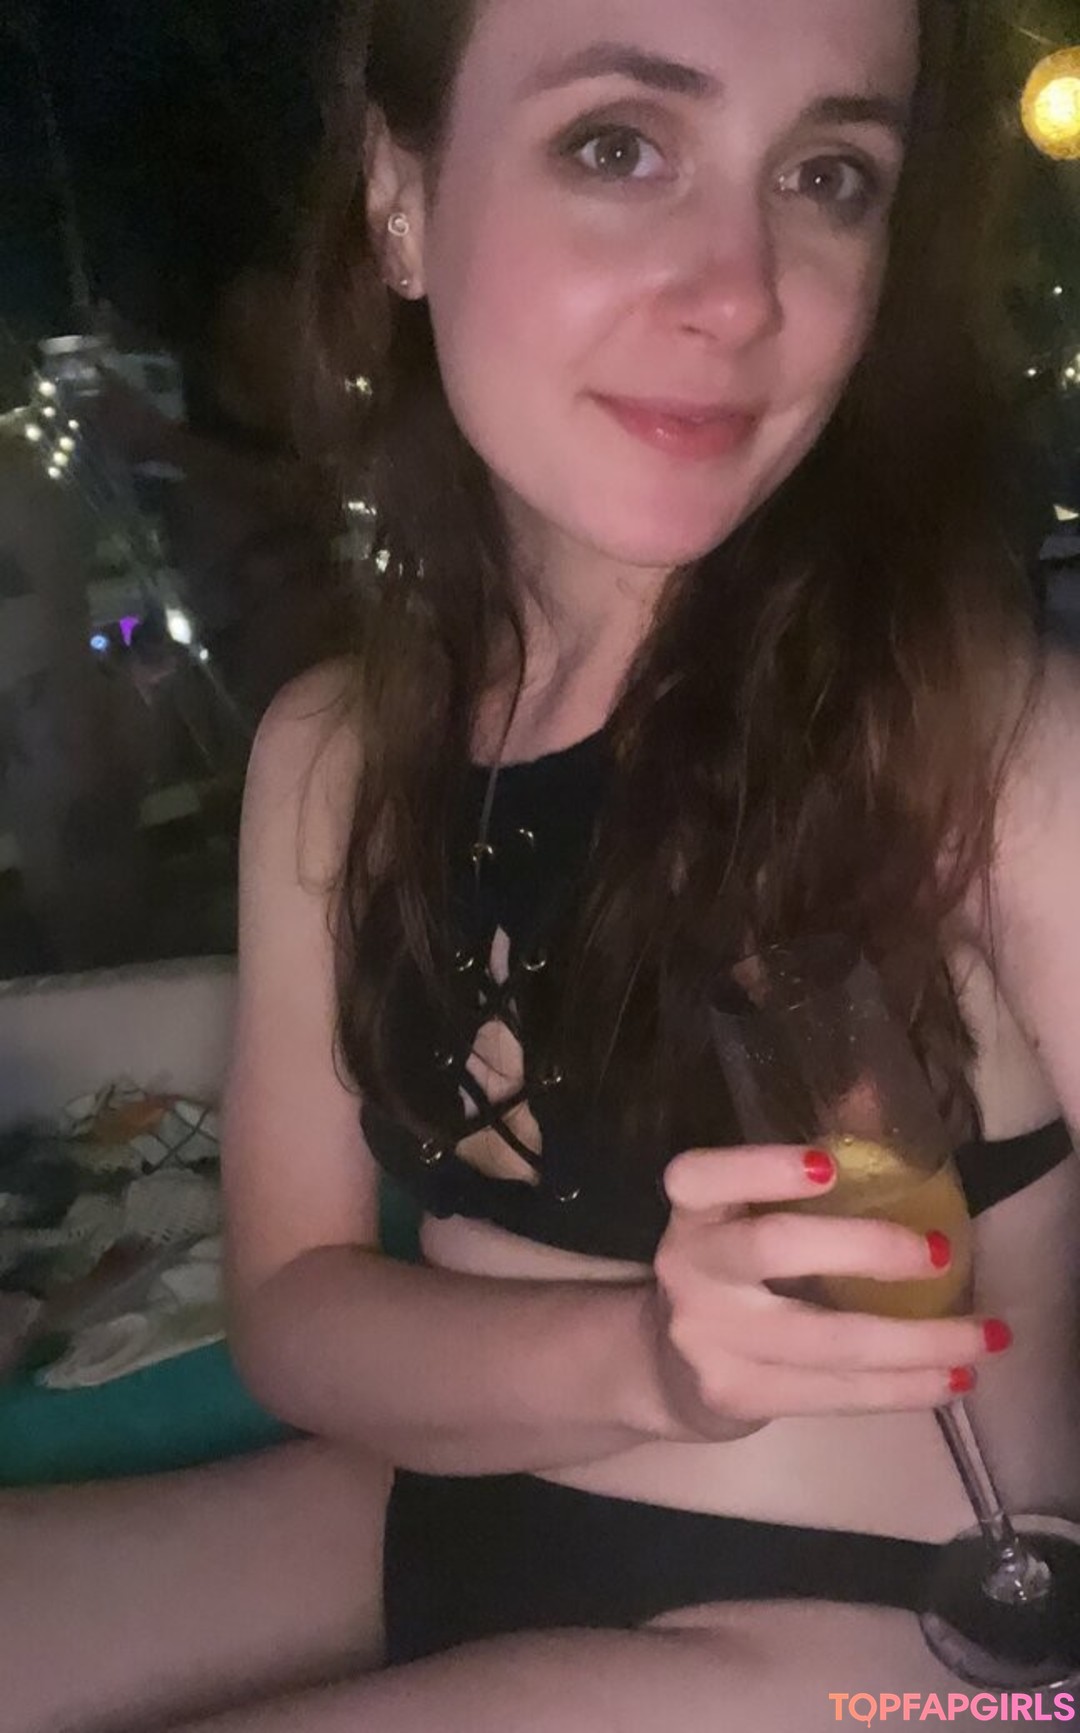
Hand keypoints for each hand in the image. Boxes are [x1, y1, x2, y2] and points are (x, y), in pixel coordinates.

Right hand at [648, 1145, 1007, 1439]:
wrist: (669, 1369)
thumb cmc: (735, 1272)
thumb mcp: (746, 1215)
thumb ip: (804, 1168)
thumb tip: (875, 1091)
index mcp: (693, 1211)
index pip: (701, 1176)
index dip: (760, 1167)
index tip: (829, 1166)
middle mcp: (690, 1269)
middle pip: (774, 1248)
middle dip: (867, 1249)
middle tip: (941, 1252)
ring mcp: (708, 1339)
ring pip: (824, 1339)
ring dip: (917, 1340)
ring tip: (985, 1336)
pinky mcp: (736, 1396)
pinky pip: (833, 1392)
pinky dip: (901, 1389)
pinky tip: (952, 1379)